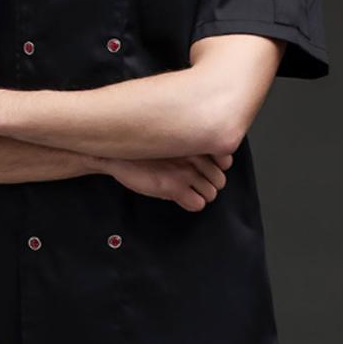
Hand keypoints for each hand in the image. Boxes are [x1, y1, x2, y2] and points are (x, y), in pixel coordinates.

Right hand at [104, 152, 233, 211]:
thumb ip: (187, 145)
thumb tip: (206, 158)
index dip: (218, 167)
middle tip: (196, 183)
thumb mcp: (168, 138)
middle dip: (209, 183)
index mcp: (193, 141)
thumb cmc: (140, 147)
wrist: (117, 155)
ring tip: (188, 191)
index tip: (208, 168)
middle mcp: (193, 156)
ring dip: (201, 195)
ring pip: (211, 193)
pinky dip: (191, 204)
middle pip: (220, 179)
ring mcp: (185, 172)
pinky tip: (181, 197)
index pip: (225, 159)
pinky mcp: (174, 188)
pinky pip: (197, 204)